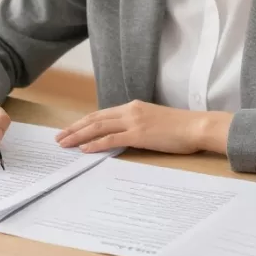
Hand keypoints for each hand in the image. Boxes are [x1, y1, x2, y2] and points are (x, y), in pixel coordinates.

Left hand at [56, 101, 231, 154]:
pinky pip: (111, 138)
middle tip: (58, 137)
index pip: (101, 114)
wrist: (197, 126)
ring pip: (98, 127)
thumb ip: (137, 125)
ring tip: (64, 143)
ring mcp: (134, 121)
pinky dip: (95, 143)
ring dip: (78, 136)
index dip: (83, 122)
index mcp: (133, 107)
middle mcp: (130, 111)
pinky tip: (84, 149)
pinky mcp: (139, 134)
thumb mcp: (154, 121)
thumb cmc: (180, 127)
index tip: (69, 129)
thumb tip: (123, 136)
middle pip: (94, 118)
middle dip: (74, 128)